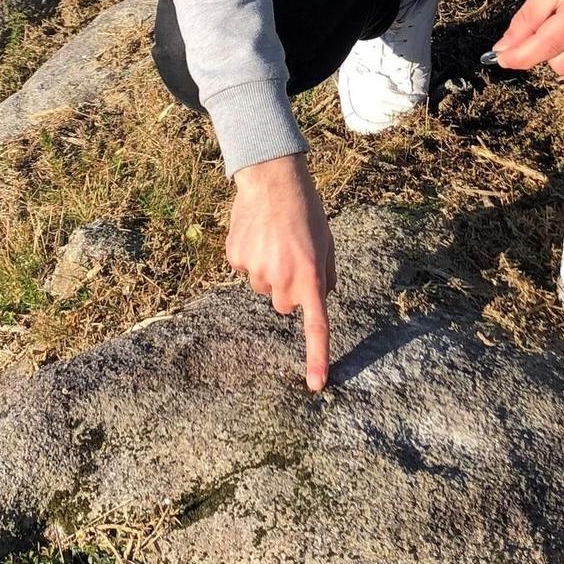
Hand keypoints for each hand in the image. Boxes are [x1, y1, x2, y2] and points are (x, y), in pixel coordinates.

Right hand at [227, 151, 336, 390]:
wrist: (273, 177)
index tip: (316, 385)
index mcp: (311, 276)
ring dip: (268, 269)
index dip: (317, 357)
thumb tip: (320, 298)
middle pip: (283, 304)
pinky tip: (256, 233)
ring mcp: (256, 271)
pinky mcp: (235, 259)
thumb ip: (326, 275)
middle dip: (288, 287)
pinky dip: (249, 255)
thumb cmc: (306, 210)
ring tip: (274, 238)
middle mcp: (283, 279)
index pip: (316, 326)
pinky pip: (243, 269)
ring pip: (262, 286)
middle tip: (291, 255)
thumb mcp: (327, 242)